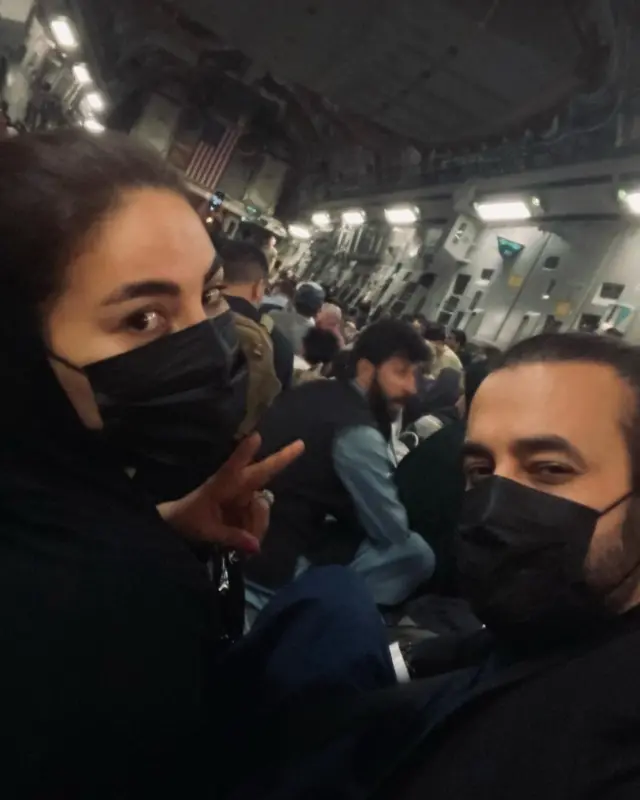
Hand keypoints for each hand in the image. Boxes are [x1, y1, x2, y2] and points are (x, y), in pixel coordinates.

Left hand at [159, 434, 303, 551]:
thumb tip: (255, 546)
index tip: (255, 437)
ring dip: (258, 524)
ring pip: (263, 507)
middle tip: (300, 444)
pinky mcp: (246, 506)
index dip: (244, 454)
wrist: (179, 524)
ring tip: (245, 542)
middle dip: (282, 458)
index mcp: (221, 486)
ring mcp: (243, 495)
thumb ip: (231, 537)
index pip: (232, 468)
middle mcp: (236, 486)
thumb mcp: (206, 531)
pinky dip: (256, 531)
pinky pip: (260, 518)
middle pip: (262, 472)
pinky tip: (248, 542)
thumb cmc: (188, 520)